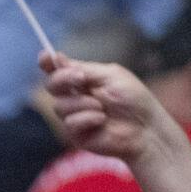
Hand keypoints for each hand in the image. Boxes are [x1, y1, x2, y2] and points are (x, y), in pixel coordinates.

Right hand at [40, 54, 172, 162]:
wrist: (145, 128)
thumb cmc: (133, 99)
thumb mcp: (109, 75)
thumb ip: (83, 68)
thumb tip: (57, 58)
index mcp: (83, 79)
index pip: (58, 70)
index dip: (47, 62)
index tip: (45, 57)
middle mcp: (75, 96)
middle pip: (51, 85)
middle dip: (62, 79)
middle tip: (80, 78)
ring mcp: (75, 116)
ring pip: (59, 106)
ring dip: (82, 103)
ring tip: (103, 109)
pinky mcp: (76, 134)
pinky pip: (70, 123)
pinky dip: (87, 118)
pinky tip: (102, 121)